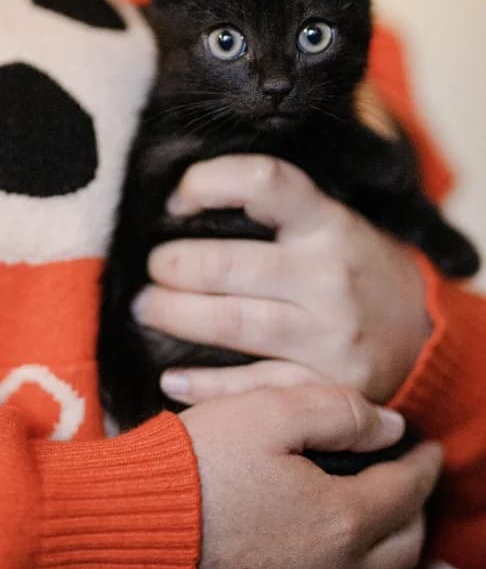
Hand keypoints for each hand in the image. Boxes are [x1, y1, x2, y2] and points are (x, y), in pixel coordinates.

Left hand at [133, 155, 430, 403]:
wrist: (421, 336)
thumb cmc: (356, 270)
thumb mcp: (332, 223)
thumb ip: (276, 211)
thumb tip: (184, 204)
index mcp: (329, 224)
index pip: (263, 181)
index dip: (207, 183)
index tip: (177, 203)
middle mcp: (329, 276)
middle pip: (225, 264)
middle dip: (170, 266)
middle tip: (152, 270)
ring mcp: (329, 336)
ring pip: (228, 322)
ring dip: (172, 314)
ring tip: (147, 309)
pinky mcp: (324, 386)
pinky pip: (249, 387)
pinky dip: (202, 386)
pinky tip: (172, 378)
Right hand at [180, 384, 440, 568]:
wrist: (134, 525)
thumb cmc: (199, 464)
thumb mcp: (269, 412)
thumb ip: (339, 412)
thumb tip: (389, 427)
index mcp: (341, 519)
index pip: (407, 489)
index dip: (422, 463)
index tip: (425, 445)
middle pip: (406, 541)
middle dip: (415, 502)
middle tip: (407, 473)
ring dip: (395, 543)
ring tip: (386, 512)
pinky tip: (346, 551)